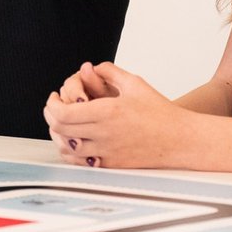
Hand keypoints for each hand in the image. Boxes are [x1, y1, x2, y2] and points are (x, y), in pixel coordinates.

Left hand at [43, 62, 189, 168]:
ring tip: (61, 124)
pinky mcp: (112, 165)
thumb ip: (109, 72)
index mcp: (107, 112)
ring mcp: (107, 152)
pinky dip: (70, 152)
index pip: (63, 113)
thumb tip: (89, 67)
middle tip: (54, 107)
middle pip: (60, 129)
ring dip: (58, 135)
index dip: (51, 105)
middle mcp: (104, 134)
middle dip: (50, 116)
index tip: (54, 97)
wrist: (182, 140)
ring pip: (66, 148)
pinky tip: (73, 141)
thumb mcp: (135, 84)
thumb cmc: (160, 112)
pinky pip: (79, 162)